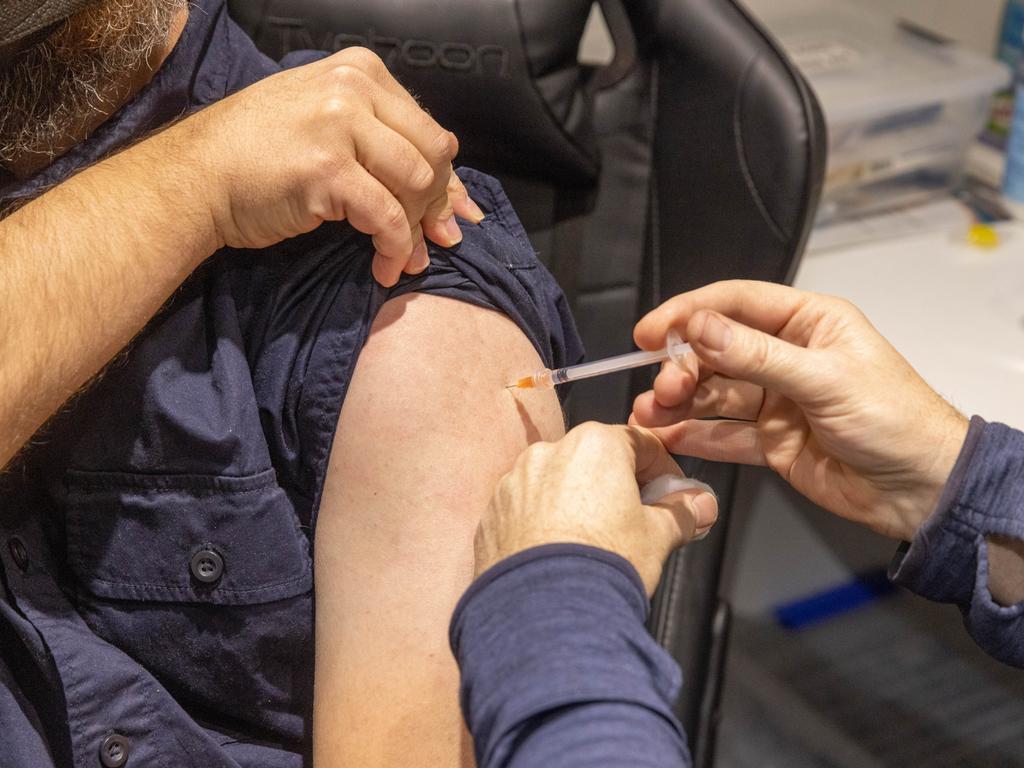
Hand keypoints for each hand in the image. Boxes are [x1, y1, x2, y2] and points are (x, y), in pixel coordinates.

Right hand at [185, 46, 482, 285]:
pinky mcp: (328, 170)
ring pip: (415, 183)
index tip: (449, 215)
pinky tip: (384, 268)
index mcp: (360, 71)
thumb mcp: (326, 123)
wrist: (196, 176)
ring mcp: (339, 127)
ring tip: (403, 258)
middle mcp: (353, 90)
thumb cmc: (258, 155)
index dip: (444, 179)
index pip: (427, 128)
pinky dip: (395, 249)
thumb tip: (455, 187)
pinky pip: (387, 218)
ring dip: (416, 230)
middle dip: (436, 204)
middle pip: (431, 153)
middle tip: (430, 240)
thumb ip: (384, 140)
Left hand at [475, 423, 718, 593]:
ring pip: (557, 482)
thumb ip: (683, 513)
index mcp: (594, 445)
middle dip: (619, 486)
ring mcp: (514, 482)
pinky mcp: (493, 513)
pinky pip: (526, 508)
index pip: (641, 443)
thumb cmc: (603, 566)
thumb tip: (701, 505)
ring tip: (593, 543)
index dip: (664, 470)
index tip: (673, 494)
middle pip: (595, 460)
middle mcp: (549, 452)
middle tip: (638, 522)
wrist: (544, 614)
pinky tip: (559, 554)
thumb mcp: (659, 537)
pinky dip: (543, 522)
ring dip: (577, 502)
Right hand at [631, 280, 968, 540]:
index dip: (689, 314)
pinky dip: (696, 435)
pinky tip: (668, 437)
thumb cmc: (894, 419)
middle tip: (662, 390)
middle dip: (683, 368)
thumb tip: (700, 328)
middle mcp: (788, 356)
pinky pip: (726, 434)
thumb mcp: (824, 379)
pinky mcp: (773, 441)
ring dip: (680, 402)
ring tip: (649, 416)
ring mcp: (778, 400)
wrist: (924, 490)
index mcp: (808, 323)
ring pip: (715, 394)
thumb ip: (756, 355)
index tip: (650, 332)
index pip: (736, 304)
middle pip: (717, 352)